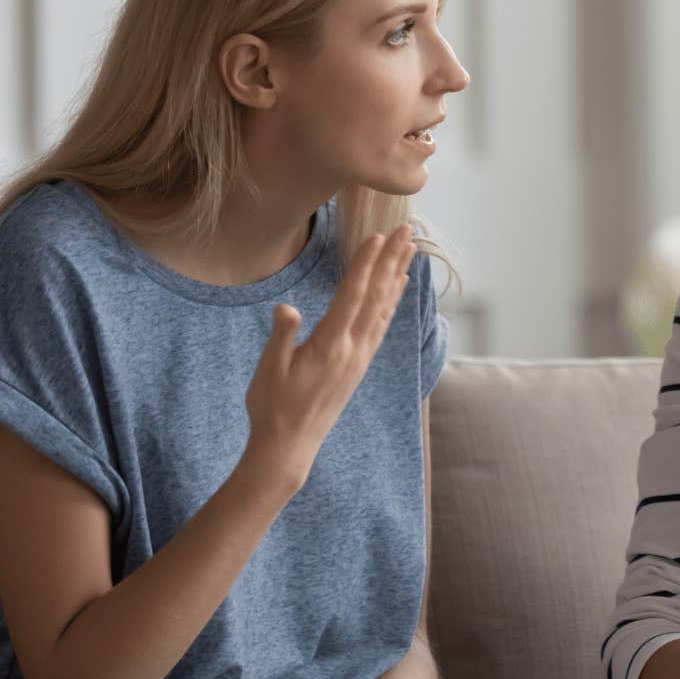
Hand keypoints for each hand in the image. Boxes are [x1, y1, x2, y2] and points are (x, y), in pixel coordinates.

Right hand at [242, 225, 416, 494]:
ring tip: (409, 250)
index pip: (352, 296)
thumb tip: (287, 307)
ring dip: (396, 277)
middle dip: (391, 260)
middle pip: (376, 296)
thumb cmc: (272, 407)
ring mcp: (358, 359)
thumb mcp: (270, 369)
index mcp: (330, 347)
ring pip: (383, 309)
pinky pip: (380, 326)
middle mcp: (352, 351)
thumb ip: (282, 336)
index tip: (377, 236)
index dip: (365, 264)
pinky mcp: (358, 366)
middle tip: (405, 230)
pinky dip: (391, 302)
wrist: (289, 447)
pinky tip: (396, 289)